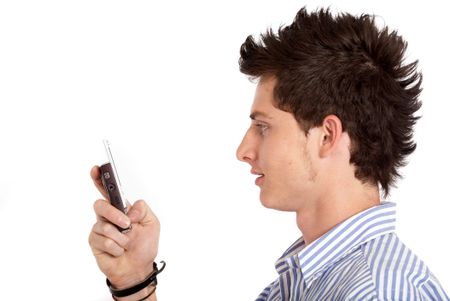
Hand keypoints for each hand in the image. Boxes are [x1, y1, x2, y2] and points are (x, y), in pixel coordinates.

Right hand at [88, 166, 159, 288]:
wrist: (137, 268)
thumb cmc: (144, 246)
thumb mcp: (152, 223)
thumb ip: (143, 209)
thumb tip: (130, 208)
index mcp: (121, 208)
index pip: (108, 191)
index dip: (100, 178)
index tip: (97, 168)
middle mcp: (108, 216)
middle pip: (101, 205)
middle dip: (114, 215)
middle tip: (127, 225)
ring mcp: (100, 228)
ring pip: (105, 225)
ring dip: (121, 238)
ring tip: (126, 244)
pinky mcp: (94, 241)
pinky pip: (104, 240)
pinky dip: (116, 247)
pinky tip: (119, 251)